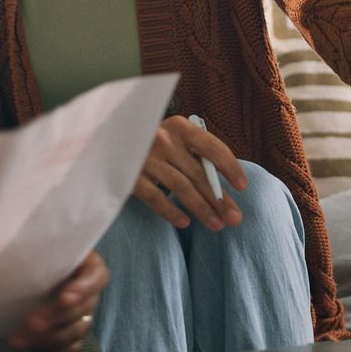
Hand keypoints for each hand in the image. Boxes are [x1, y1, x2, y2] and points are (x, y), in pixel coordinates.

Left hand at [8, 251, 108, 351]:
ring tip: (18, 338)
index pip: (97, 278)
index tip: (63, 296)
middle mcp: (88, 292)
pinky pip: (69, 349)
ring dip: (49, 338)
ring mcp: (81, 316)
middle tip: (31, 321)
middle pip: (85, 309)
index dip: (83, 289)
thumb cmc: (30, 249)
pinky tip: (27, 345)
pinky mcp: (69, 334)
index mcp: (87, 266)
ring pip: (76, 332)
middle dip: (58, 317)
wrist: (20, 270)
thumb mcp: (34, 241)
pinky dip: (50, 350)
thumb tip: (11, 235)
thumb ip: (30, 243)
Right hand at [132, 115, 247, 230]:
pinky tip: (184, 223)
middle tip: (235, 218)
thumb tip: (223, 181)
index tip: (242, 187)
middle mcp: (163, 139)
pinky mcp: (129, 175)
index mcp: (179, 126)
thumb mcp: (173, 136)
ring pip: (181, 187)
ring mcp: (145, 157)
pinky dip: (170, 211)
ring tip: (217, 225)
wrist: (108, 138)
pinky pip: (155, 197)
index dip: (230, 168)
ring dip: (202, 209)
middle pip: (199, 173)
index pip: (212, 147)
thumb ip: (194, 152)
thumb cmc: (150, 141)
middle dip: (220, 199)